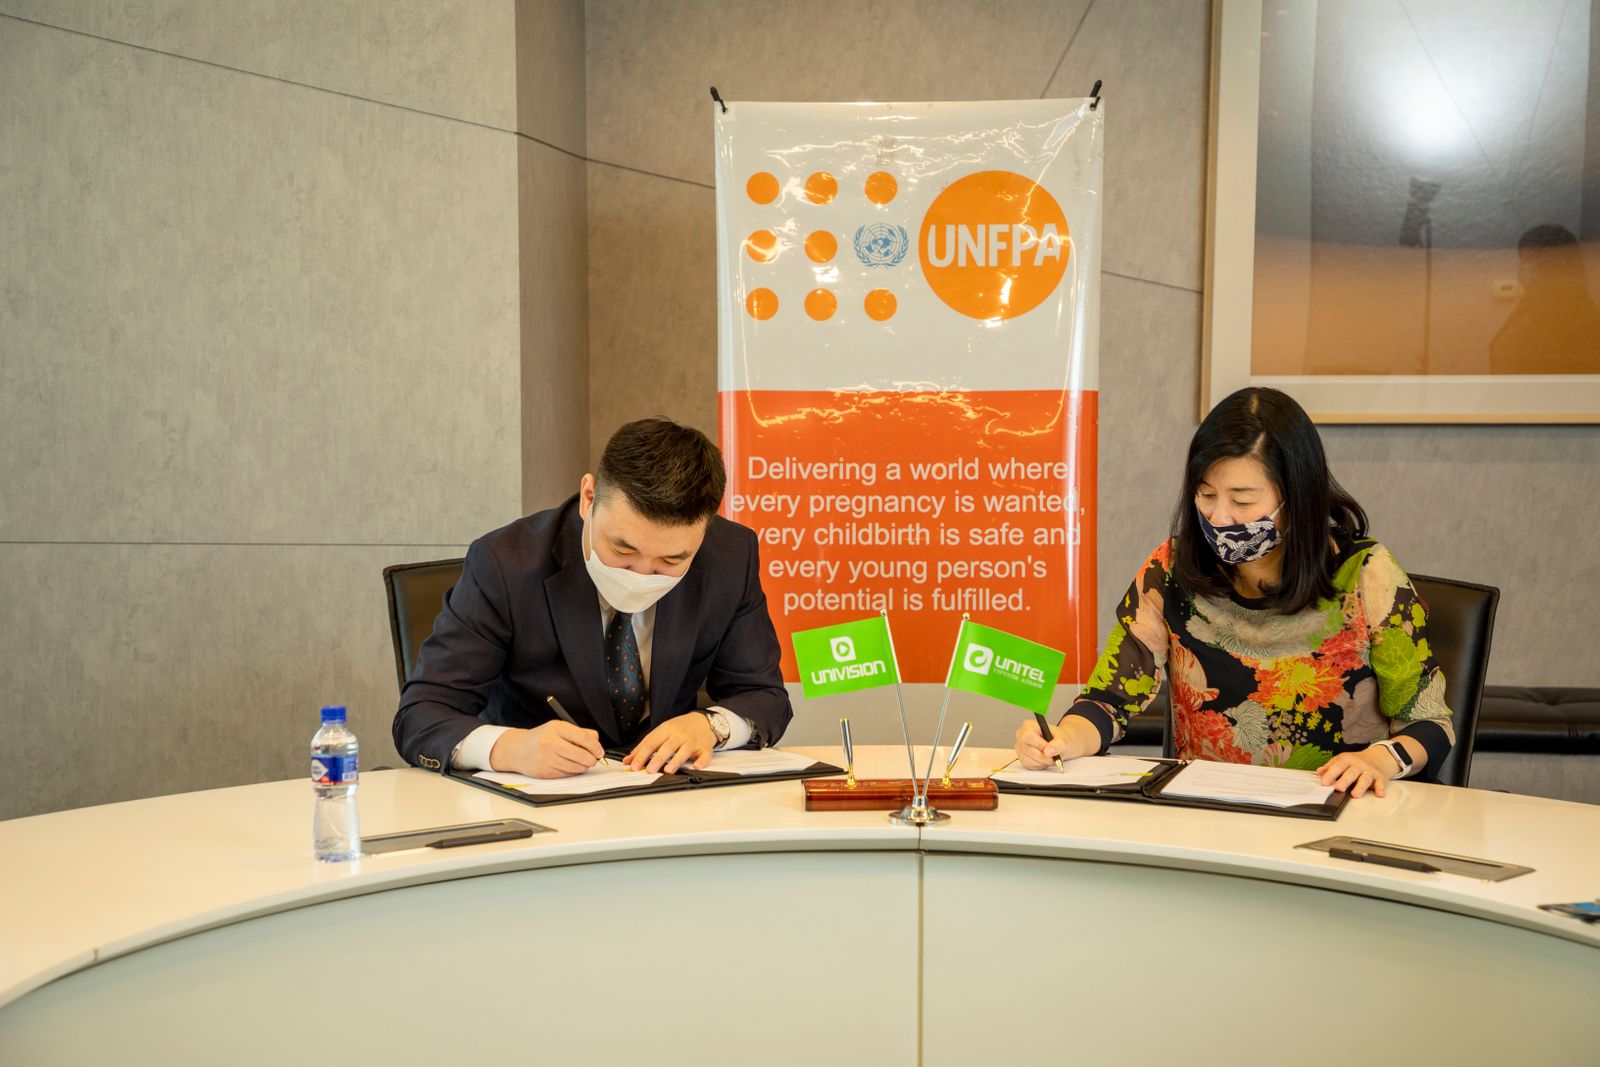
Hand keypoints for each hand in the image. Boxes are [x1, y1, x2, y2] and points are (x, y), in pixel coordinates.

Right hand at [489, 720, 604, 777]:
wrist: (517, 750)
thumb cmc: (541, 738)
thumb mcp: (558, 728)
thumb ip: (579, 732)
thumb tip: (596, 742)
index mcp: (556, 728)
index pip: (584, 738)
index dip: (596, 747)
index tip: (599, 751)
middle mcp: (551, 743)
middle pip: (582, 755)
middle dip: (592, 759)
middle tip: (593, 759)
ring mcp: (547, 758)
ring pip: (576, 767)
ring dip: (583, 766)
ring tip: (580, 761)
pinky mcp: (545, 772)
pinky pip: (567, 774)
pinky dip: (572, 771)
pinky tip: (568, 765)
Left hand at [625, 712, 716, 773]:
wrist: (702, 721)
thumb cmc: (679, 728)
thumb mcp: (661, 732)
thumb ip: (645, 746)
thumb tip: (629, 760)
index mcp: (666, 729)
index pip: (651, 743)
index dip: (642, 755)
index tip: (634, 765)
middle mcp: (679, 734)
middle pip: (667, 747)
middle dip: (657, 759)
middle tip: (649, 770)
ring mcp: (693, 741)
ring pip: (684, 751)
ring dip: (676, 761)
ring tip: (668, 770)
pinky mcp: (705, 747)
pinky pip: (705, 755)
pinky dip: (702, 761)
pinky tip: (696, 766)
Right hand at [1015, 717, 1058, 768]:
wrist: (1060, 745)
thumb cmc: (1060, 739)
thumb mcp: (1063, 739)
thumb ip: (1057, 744)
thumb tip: (1048, 751)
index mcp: (1029, 725)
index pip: (1029, 736)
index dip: (1040, 745)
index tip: (1051, 750)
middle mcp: (1021, 735)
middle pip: (1028, 749)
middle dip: (1043, 757)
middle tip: (1055, 758)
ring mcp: (1020, 747)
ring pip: (1027, 759)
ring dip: (1042, 762)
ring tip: (1051, 759)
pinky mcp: (1021, 757)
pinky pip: (1028, 765)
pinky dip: (1038, 765)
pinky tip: (1045, 761)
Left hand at [1317, 746, 1398, 798]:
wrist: (1378, 757)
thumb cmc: (1356, 762)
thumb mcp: (1342, 760)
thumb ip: (1331, 767)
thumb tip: (1319, 772)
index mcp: (1347, 760)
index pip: (1338, 766)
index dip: (1331, 774)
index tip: (1324, 782)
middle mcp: (1359, 765)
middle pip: (1351, 773)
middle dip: (1345, 780)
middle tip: (1338, 788)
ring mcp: (1370, 771)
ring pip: (1365, 779)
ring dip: (1360, 787)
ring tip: (1355, 795)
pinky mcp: (1380, 777)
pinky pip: (1381, 783)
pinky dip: (1381, 789)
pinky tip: (1379, 794)